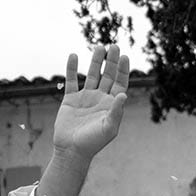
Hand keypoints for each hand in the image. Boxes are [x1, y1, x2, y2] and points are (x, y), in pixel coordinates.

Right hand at [51, 45, 129, 164]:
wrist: (72, 150)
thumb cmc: (93, 142)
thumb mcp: (109, 128)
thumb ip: (116, 111)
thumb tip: (124, 94)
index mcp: (111, 105)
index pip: (120, 84)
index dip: (123, 70)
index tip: (124, 56)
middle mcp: (100, 99)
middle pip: (107, 76)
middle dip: (111, 61)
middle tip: (113, 45)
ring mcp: (85, 98)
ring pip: (92, 75)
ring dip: (95, 61)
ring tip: (99, 46)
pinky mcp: (70, 99)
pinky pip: (71, 80)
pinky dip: (72, 68)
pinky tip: (74, 55)